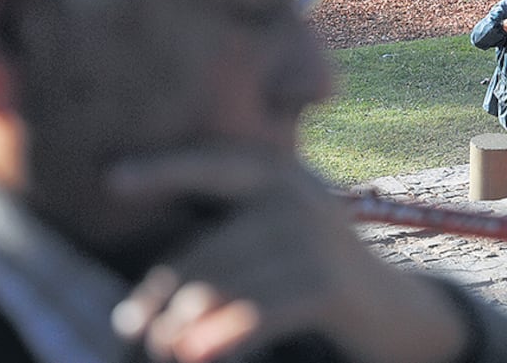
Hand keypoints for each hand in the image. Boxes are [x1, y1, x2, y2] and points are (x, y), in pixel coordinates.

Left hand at [107, 150, 467, 362]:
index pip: (214, 163)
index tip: (110, 179)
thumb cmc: (318, 273)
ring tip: (163, 348)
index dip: (164, 169)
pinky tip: (200, 356)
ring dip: (184, 324)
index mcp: (282, 175)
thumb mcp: (280, 236)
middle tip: (133, 329)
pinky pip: (258, 312)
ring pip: (225, 282)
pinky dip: (224, 338)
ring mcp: (315, 238)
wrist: (396, 311)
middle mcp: (298, 196)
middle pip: (209, 245)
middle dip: (164, 292)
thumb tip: (153, 285)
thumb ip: (232, 232)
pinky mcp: (327, 284)